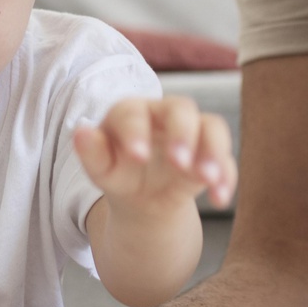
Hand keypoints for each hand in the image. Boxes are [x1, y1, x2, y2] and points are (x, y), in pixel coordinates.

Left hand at [75, 95, 235, 211]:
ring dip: (213, 152)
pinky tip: (220, 198)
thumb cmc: (119, 175)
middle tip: (178, 163)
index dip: (136, 131)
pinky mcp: (212, 153)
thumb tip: (80, 133)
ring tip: (209, 180)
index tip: (137, 157)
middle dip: (182, 134)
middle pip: (182, 109)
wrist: (144, 197)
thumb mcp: (102, 170)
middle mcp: (166, 113)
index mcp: (131, 112)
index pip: (134, 113)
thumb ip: (92, 154)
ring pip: (212, 126)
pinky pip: (226, 158)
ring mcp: (194, 131)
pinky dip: (226, 177)